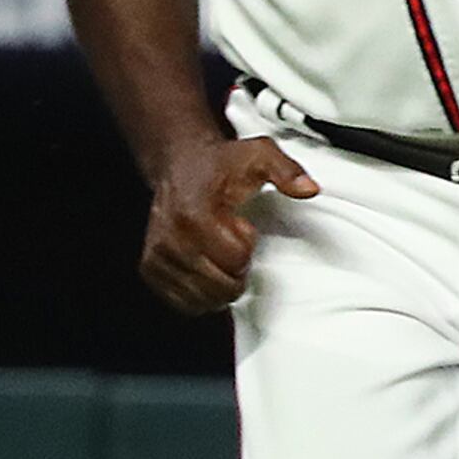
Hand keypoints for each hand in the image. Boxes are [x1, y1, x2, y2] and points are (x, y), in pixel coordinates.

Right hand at [139, 134, 317, 314]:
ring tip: (219, 255)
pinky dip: (201, 295)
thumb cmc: (218, 165)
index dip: (247, 247)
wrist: (179, 165)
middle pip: (219, 285)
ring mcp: (156, 257)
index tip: (242, 227)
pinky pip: (182, 303)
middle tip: (232, 244)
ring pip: (201, 299)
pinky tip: (207, 270)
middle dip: (236, 271)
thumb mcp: (259, 156)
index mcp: (194, 215)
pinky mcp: (150, 269)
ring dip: (220, 285)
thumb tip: (308, 188)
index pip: (235, 259)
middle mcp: (170, 239)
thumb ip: (286, 172)